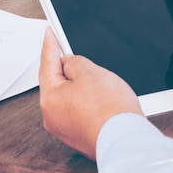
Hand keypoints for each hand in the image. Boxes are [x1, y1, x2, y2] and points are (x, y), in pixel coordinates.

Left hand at [39, 28, 143, 159]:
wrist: (125, 140)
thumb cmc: (110, 110)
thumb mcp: (91, 72)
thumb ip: (75, 62)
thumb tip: (69, 65)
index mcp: (49, 98)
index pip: (47, 64)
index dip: (50, 45)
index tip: (49, 33)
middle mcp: (52, 116)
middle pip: (57, 83)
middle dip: (69, 69)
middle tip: (78, 55)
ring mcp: (65, 129)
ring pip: (69, 98)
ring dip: (81, 88)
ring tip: (100, 83)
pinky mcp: (79, 136)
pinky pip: (78, 111)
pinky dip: (87, 102)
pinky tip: (102, 99)